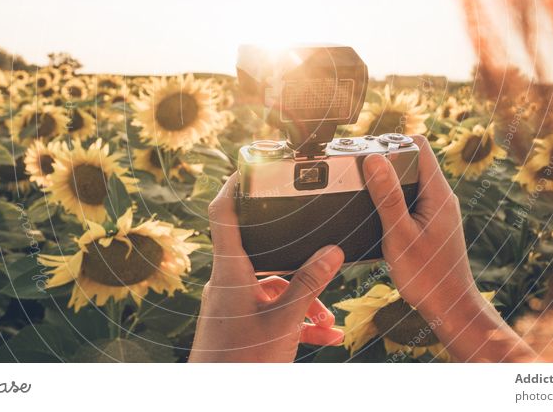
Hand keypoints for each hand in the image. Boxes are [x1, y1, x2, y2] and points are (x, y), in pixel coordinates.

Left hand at [189, 173, 344, 361]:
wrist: (220, 398)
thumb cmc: (241, 362)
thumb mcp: (284, 321)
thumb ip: (309, 284)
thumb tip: (332, 251)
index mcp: (231, 270)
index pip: (224, 212)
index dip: (234, 183)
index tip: (251, 164)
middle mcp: (228, 282)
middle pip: (264, 253)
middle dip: (299, 262)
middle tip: (323, 259)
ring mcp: (232, 304)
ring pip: (273, 287)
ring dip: (303, 299)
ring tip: (329, 320)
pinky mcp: (239, 324)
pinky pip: (270, 311)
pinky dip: (295, 319)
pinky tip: (324, 336)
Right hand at [363, 135, 536, 361]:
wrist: (449, 309)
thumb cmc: (428, 277)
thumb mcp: (400, 235)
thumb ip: (388, 197)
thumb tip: (374, 159)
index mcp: (439, 193)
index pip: (418, 146)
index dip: (391, 141)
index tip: (365, 151)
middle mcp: (441, 197)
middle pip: (411, 160)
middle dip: (383, 160)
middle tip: (356, 170)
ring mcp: (437, 210)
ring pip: (409, 180)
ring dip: (386, 181)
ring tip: (360, 189)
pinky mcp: (431, 223)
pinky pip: (409, 199)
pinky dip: (391, 199)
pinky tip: (374, 213)